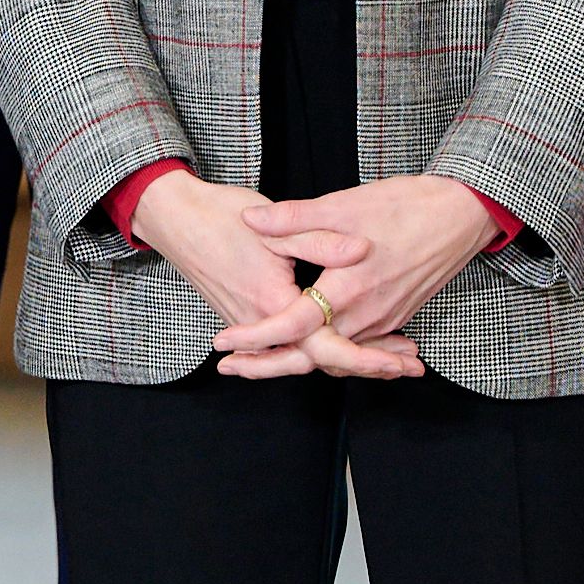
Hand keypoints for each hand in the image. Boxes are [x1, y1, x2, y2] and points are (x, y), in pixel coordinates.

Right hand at [127, 167, 389, 372]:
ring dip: (351, 358)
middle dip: (367, 365)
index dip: (365, 358)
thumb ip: (319, 239)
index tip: (397, 362)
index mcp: (272, 303)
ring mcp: (254, 324)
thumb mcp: (273, 222)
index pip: (324, 347)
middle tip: (409, 367)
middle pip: (321, 361)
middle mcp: (262, 323)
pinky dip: (327, 347)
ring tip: (394, 357)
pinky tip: (352, 338)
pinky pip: (293, 345)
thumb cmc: (219, 216)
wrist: (174, 218)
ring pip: (308, 355)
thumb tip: (361, 249)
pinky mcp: (252, 317)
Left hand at [221, 172, 500, 382]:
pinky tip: (308, 347)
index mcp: (349, 287)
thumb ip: (295, 219)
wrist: (463, 214)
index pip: (293, 325)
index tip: (222, 341)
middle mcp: (367, 314)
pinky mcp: (394, 317)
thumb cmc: (406, 205)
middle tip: (229, 367)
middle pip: (311, 355)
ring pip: (334, 354)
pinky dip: (330, 352)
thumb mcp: (344, 204)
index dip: (255, 336)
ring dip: (297, 359)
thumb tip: (251, 221)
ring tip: (257, 361)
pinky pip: (356, 345)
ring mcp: (384, 320)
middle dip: (267, 365)